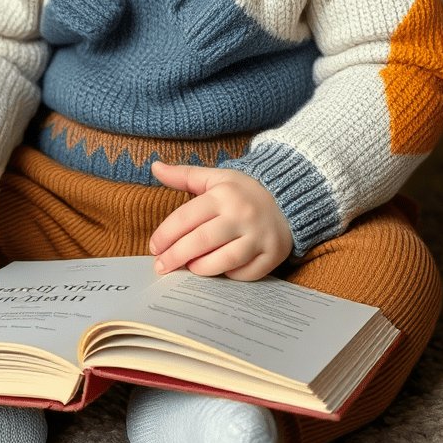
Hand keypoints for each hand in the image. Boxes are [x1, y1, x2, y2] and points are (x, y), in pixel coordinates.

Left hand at [149, 161, 292, 280]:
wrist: (288, 196)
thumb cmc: (243, 191)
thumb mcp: (215, 177)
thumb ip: (184, 175)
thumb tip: (155, 166)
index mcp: (224, 195)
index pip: (187, 217)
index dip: (166, 234)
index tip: (154, 247)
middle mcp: (241, 215)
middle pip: (201, 241)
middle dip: (176, 256)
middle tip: (161, 266)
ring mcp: (259, 236)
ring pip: (223, 260)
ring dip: (200, 268)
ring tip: (188, 268)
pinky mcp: (273, 254)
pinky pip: (246, 273)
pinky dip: (229, 276)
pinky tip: (218, 271)